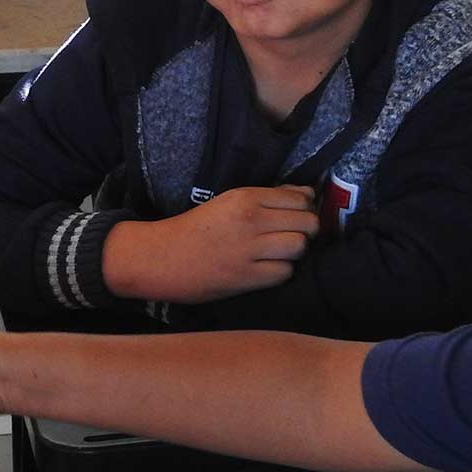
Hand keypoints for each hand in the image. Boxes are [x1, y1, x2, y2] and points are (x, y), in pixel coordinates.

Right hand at [103, 185, 318, 304]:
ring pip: (300, 247)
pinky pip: (285, 272)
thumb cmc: (196, 228)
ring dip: (295, 252)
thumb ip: (268, 197)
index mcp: (245, 197)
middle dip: (306, 230)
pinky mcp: (247, 277)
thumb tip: (308, 194)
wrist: (163, 257)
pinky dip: (281, 271)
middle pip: (307, 223)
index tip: (295, 216)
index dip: (305, 208)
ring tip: (280, 253)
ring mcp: (250, 250)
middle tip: (290, 236)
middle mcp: (251, 220)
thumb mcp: (229, 202)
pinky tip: (268, 268)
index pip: (300, 198)